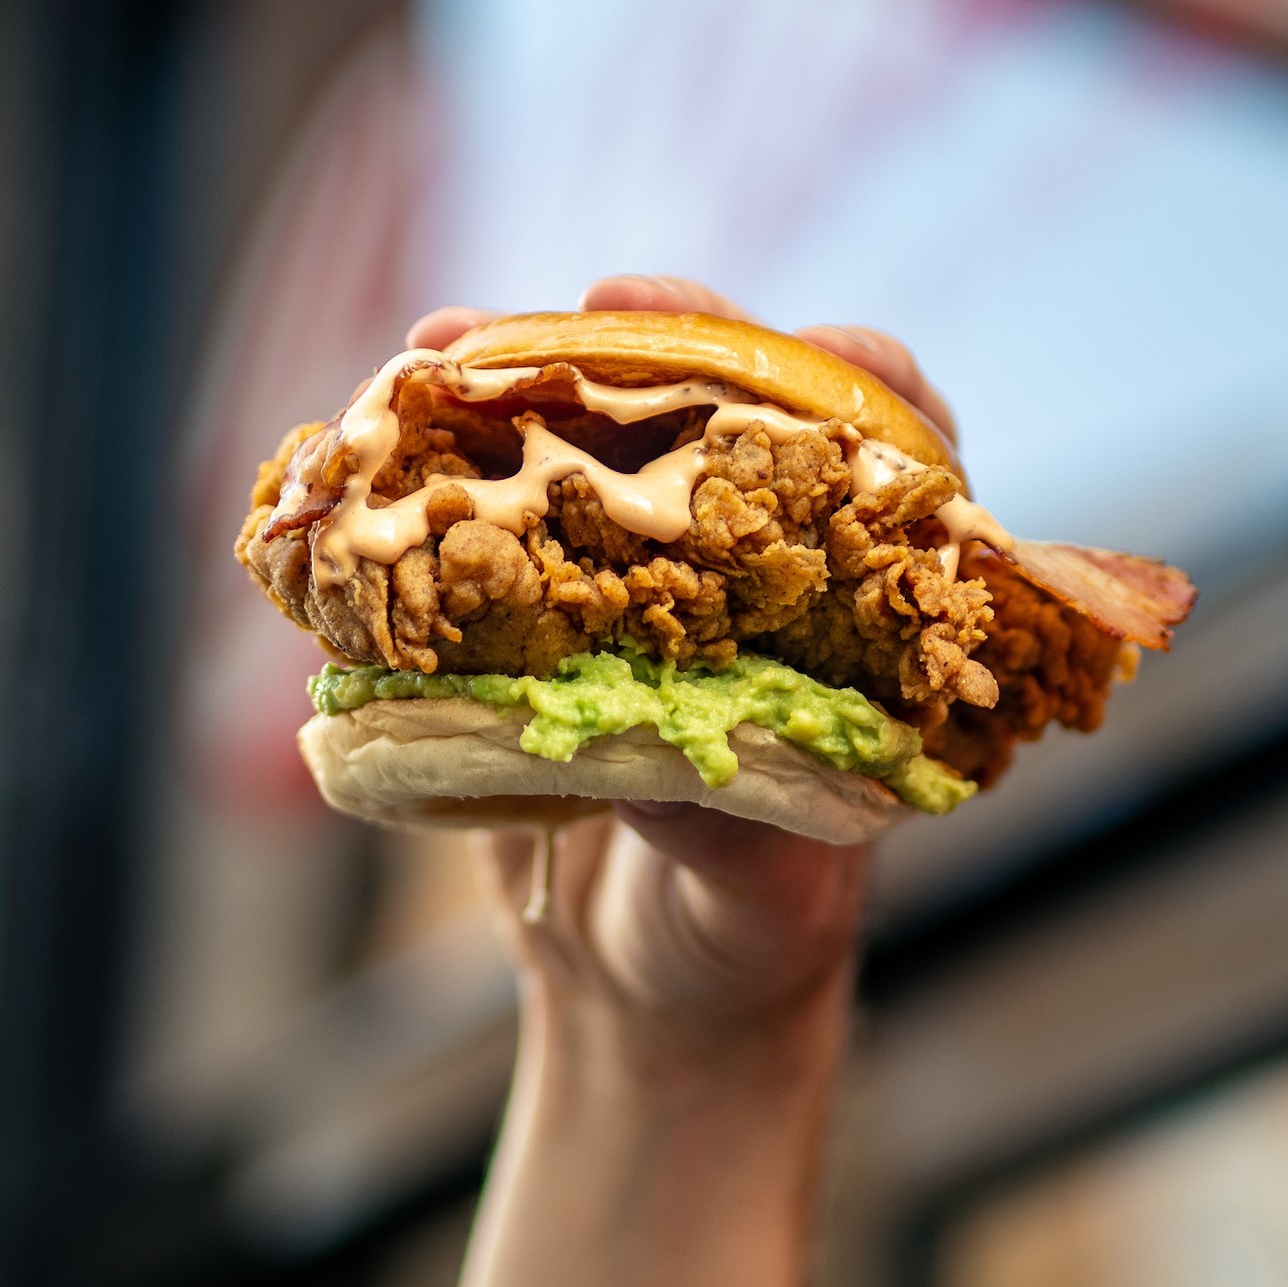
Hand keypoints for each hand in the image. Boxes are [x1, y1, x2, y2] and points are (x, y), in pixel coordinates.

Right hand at [405, 277, 956, 1042]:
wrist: (642, 983)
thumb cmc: (742, 938)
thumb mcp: (763, 897)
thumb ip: (737, 831)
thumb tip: (655, 759)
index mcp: (861, 621)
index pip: (895, 463)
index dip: (867, 390)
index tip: (829, 348)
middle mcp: (760, 573)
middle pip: (737, 415)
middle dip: (676, 345)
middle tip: (610, 304)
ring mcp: (649, 579)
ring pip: (606, 442)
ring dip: (533, 380)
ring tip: (449, 343)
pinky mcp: (554, 610)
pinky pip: (505, 517)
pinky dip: (449, 468)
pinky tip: (393, 428)